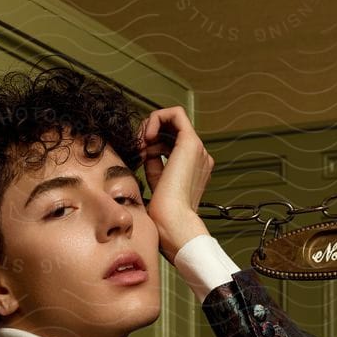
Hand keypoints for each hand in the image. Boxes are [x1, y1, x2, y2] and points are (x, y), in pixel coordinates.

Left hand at [137, 104, 215, 262]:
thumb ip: (154, 163)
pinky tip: (147, 135)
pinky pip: (175, 114)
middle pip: (170, 130)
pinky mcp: (191, 143)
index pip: (170, 144)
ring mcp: (198, 149)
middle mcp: (199, 157)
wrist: (173, 223)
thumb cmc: (163, 212)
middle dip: (149, 134)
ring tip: (140, 145)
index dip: (151, 144)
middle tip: (137, 148)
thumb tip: (146, 148)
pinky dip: (157, 118)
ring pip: (172, 120)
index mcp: (194, 168)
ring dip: (150, 127)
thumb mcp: (156, 181)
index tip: (138, 155)